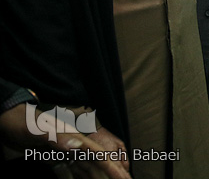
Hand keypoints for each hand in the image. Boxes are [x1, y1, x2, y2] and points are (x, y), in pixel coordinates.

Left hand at [0, 104, 131, 178]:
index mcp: (75, 138)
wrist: (8, 120)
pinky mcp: (57, 158)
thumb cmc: (21, 122)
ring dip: (101, 177)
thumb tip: (78, 144)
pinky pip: (75, 171)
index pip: (100, 155)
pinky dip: (85, 177)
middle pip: (100, 163)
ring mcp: (67, 152)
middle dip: (114, 173)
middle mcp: (75, 145)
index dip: (114, 168)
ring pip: (90, 168)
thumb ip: (57, 136)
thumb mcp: (38, 129)